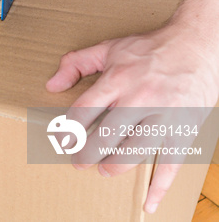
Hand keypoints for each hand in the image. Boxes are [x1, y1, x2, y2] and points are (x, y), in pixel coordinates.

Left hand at [46, 22, 218, 212]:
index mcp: (117, 80)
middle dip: (87, 153)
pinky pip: (171, 163)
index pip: (84, 111)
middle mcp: (139, 99)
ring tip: (103, 169)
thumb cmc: (149, 48)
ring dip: (114, 166)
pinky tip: (149, 202)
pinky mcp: (183, 129)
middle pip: (106, 135)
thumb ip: (76, 63)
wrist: (196, 46)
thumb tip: (51, 85)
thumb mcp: (108, 48)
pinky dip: (159, 186)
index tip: (62, 140)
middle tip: (78, 162)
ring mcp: (163, 116)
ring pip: (134, 151)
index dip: (69, 130)